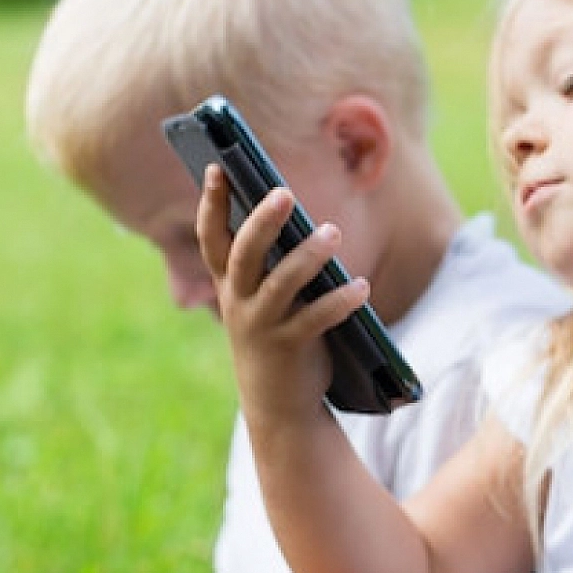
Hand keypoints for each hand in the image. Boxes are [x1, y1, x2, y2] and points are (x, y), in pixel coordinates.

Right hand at [196, 165, 370, 424]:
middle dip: (262, 221)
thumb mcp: (265, 298)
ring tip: (332, 233)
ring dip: (308, 256)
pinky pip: (316, 319)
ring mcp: (262, 326)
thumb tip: (289, 214)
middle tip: (283, 193)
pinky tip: (361, 286)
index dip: (212, 204)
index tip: (216, 168)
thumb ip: (271, 263)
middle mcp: (238, 302)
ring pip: (281, 284)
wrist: (277, 404)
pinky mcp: (290, 347)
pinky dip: (339, 300)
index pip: (212, 238)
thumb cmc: (276, 335)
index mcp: (230, 285)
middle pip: (245, 254)